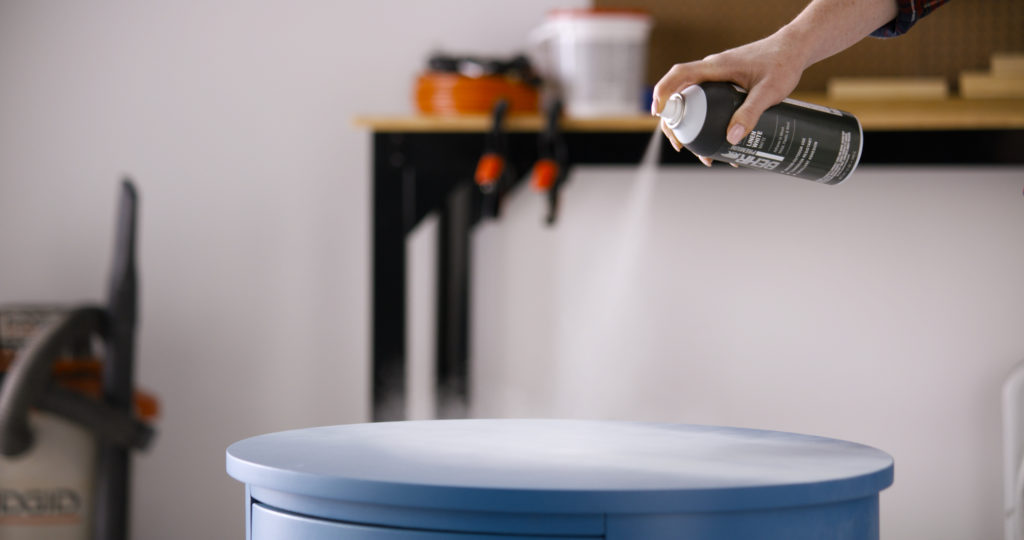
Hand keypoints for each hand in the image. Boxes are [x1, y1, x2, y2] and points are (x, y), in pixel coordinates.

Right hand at [652, 29, 809, 165]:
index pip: (679, 76)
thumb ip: (751, 113)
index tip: (658, 114)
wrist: (795, 50)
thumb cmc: (783, 63)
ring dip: (692, 126)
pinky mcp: (726, 85)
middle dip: (676, 123)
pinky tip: (720, 140)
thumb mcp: (769, 91)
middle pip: (681, 95)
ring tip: (704, 153)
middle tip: (681, 146)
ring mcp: (718, 78)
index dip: (664, 93)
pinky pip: (707, 103)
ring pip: (694, 102)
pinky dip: (706, 121)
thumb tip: (731, 138)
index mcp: (715, 67)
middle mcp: (711, 71)